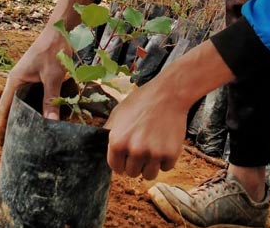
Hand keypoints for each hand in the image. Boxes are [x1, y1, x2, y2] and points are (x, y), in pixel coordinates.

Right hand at [0, 0, 93, 144]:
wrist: (63, 29)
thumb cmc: (53, 49)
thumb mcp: (52, 76)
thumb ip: (50, 99)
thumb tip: (50, 123)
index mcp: (15, 82)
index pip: (3, 109)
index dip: (2, 127)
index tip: (3, 145)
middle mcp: (19, 82)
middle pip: (13, 108)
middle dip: (15, 126)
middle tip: (20, 146)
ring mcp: (29, 79)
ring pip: (26, 103)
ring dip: (29, 117)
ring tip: (34, 136)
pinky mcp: (40, 77)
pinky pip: (38, 96)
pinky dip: (41, 107)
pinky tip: (50, 117)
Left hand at [104, 40, 236, 179]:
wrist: (169, 94)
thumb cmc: (142, 101)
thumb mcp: (118, 113)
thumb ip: (109, 132)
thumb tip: (99, 146)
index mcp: (117, 142)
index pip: (116, 168)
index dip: (122, 161)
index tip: (128, 153)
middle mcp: (134, 150)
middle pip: (132, 173)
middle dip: (137, 162)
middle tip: (144, 146)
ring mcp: (153, 153)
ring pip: (148, 175)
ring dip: (151, 165)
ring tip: (153, 148)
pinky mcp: (170, 154)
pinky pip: (165, 167)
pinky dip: (166, 159)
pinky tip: (165, 142)